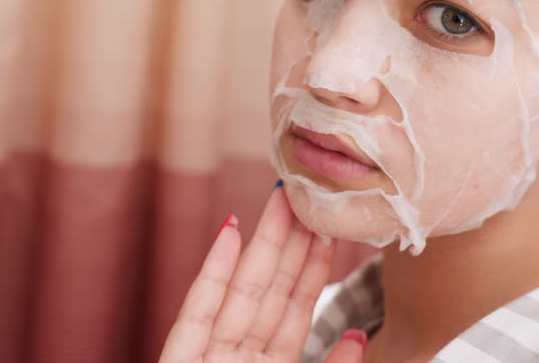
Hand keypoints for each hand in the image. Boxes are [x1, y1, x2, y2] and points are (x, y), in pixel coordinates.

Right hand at [158, 183, 364, 362]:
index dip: (313, 267)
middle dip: (289, 240)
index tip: (328, 227)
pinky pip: (197, 314)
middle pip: (269, 289)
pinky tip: (229, 232)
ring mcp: (209, 356)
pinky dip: (212, 273)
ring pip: (240, 290)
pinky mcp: (179, 361)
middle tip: (305, 192)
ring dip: (260, 242)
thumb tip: (358, 336)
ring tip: (279, 198)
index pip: (296, 309)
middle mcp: (240, 358)